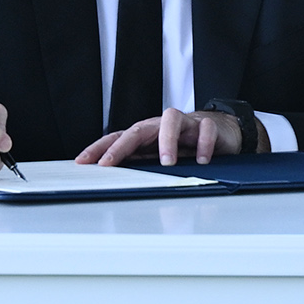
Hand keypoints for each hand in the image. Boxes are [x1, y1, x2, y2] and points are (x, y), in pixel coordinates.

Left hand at [79, 108, 240, 166]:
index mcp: (147, 135)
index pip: (118, 138)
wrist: (220, 130)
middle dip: (120, 147)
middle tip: (108, 164)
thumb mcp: (159, 157)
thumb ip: (141, 165)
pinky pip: (204, 129)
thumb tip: (117, 183)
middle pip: (138, 129)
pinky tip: (202, 159)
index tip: (83, 162)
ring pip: (171, 120)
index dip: (99, 149)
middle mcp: (161, 126)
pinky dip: (203, 144)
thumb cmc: (184, 144)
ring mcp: (184, 123)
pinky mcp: (207, 125)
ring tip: (167, 162)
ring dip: (166, 141)